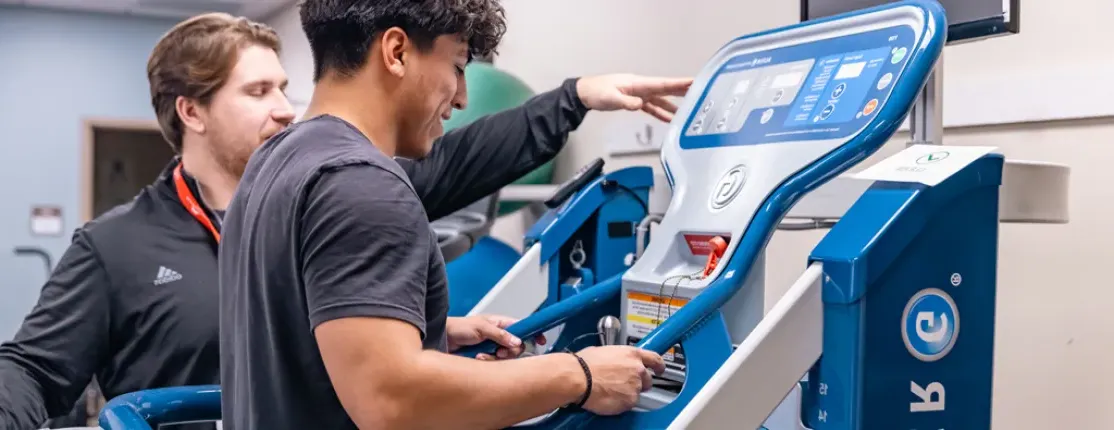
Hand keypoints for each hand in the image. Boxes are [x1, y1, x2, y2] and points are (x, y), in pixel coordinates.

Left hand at [446, 315, 546, 359]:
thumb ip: (500, 335)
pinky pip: (495, 364)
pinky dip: (487, 362)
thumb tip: (517, 341)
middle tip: (501, 351)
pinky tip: (478, 357)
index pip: (522, 327)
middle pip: (517, 346)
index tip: (541, 340)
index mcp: (500, 324)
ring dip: (496, 357)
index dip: (533, 333)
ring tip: (483, 354)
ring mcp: (493, 347)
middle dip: (510, 351)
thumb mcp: (481, 328)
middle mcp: (499, 336)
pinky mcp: (486, 358)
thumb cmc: (459, 327)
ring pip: (506, 357)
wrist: (443, 339)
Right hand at [573, 346, 665, 414]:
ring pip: (636, 393)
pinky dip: (620, 403)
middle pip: (647, 380)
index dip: (659, 365)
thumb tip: (615, 362)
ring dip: (627, 393)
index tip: (660, 369)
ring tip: (610, 391)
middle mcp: (637, 369)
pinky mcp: (630, 401)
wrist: (578, 378)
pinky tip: (608, 398)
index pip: (655, 359)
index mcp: (631, 354)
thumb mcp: (604, 352)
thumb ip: (617, 358)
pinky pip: (628, 404)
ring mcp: (635, 386)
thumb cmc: (585, 365)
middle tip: (623, 384)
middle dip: (638, 383)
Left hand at [576, 74, 693, 121]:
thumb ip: (626, 102)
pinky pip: (651, 107)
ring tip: (688, 111)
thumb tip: (640, 105)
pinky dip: (660, 113)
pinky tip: (668, 119)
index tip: (694, 82)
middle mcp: (641, 87)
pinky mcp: (634, 101)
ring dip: (673, 105)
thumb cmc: (596, 91)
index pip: (662, 84)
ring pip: (660, 100)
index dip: (678, 84)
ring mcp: (638, 94)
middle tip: (700, 91)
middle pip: (665, 89)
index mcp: (637, 83)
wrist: (585, 93)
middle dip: (682, 91)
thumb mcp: (611, 97)